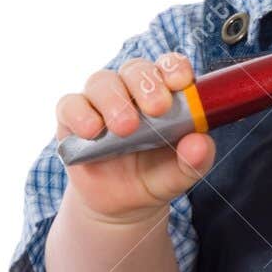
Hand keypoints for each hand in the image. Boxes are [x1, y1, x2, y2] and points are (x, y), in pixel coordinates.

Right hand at [54, 51, 215, 220]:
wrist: (120, 204)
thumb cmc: (154, 177)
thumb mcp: (179, 175)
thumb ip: (194, 160)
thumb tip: (201, 143)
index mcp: (164, 94)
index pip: (169, 66)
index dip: (174, 68)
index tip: (181, 82)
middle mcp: (131, 90)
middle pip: (135, 69)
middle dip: (147, 84)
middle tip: (157, 109)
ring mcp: (99, 101)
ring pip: (102, 81)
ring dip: (114, 100)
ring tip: (124, 127)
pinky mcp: (72, 117)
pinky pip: (70, 104)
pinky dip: (80, 114)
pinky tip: (91, 131)